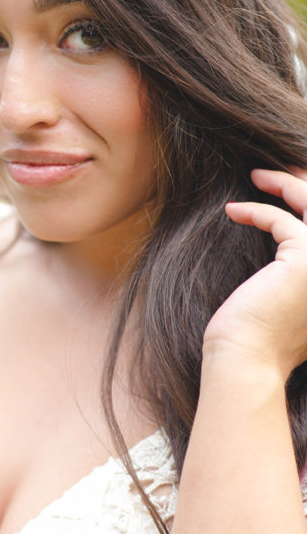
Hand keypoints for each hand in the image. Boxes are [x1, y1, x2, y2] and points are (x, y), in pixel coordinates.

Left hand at [204, 167, 306, 376]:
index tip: (292, 184)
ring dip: (285, 184)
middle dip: (305, 184)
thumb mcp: (292, 297)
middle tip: (277, 172)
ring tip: (256, 176)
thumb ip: (302, 269)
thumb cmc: (263, 336)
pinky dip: (256, 210)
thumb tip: (293, 232)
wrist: (249, 361)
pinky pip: (282, 219)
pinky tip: (233, 211)